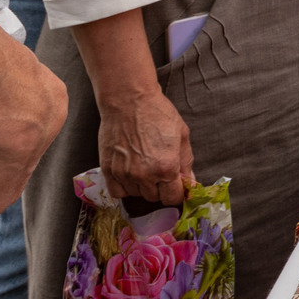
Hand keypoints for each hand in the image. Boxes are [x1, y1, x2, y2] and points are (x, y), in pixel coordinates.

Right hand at [99, 87, 193, 205]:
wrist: (128, 100)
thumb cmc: (157, 114)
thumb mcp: (182, 136)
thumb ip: (186, 163)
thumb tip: (190, 184)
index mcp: (166, 167)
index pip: (173, 198)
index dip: (176, 193)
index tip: (175, 187)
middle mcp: (145, 175)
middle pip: (155, 198)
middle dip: (160, 188)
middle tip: (159, 171)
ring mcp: (124, 174)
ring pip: (136, 195)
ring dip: (142, 186)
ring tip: (143, 166)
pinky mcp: (108, 170)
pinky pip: (117, 192)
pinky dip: (124, 188)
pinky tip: (129, 175)